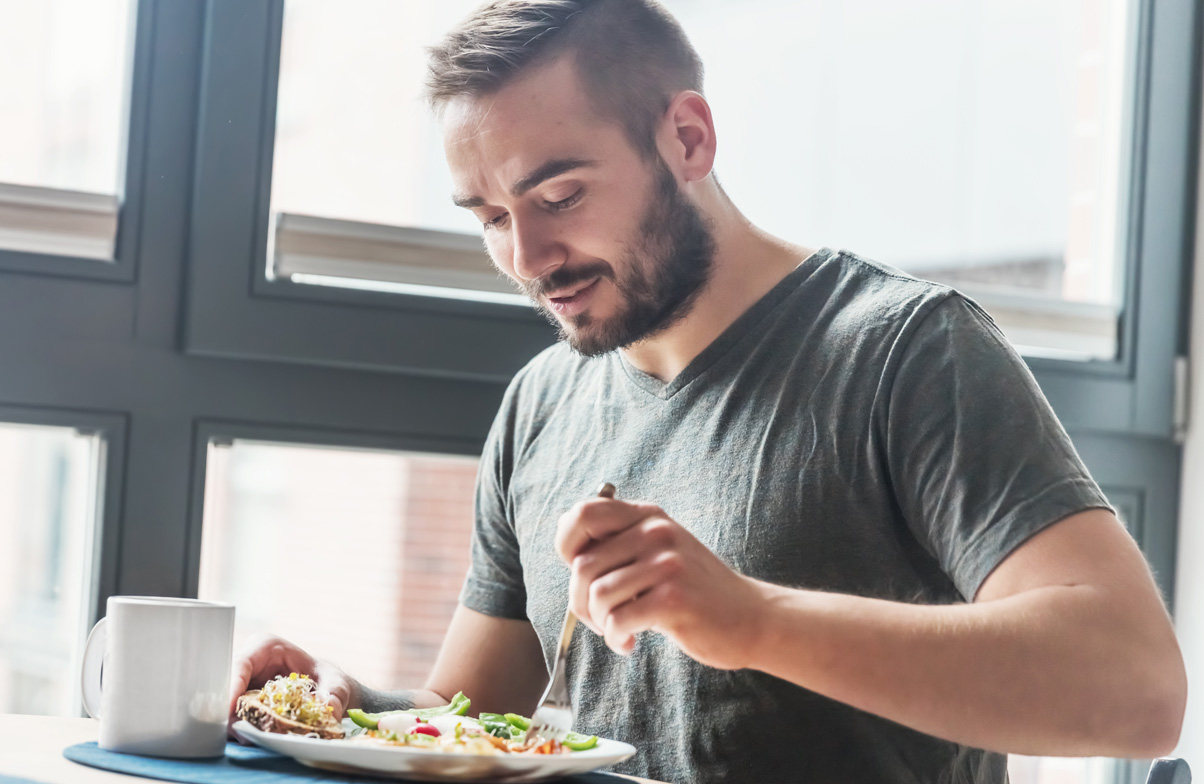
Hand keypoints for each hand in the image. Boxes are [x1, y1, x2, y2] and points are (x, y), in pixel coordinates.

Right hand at [227, 633, 357, 732]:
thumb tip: (329, 709)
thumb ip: (334, 693)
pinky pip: (233, 717)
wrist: (325, 690)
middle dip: (230, 711)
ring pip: (226, 705)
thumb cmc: (327, 678)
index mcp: (265, 647)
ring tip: (249, 739)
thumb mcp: (336, 683)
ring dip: (234, 724)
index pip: (240, 664)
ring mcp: (242, 686)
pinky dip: (241, 729)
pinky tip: (252, 739)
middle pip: (226, 687)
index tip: (230, 708)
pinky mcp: (241, 704)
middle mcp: (248, 665)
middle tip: (241, 733)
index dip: (231, 686)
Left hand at [555, 497, 766, 667]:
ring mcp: (667, 564)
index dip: (567, 545)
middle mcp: (656, 532)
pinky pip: (618, 620)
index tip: (582, 574)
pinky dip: (615, 638)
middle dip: (580, 602)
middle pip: (583, 565)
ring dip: (599, 624)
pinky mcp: (674, 599)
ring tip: (618, 631)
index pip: (583, 513)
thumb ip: (621, 541)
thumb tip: (565, 534)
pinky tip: (629, 643)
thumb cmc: (695, 590)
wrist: (751, 617)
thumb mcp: (660, 550)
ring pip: (597, 595)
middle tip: (600, 619)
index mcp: (648, 516)